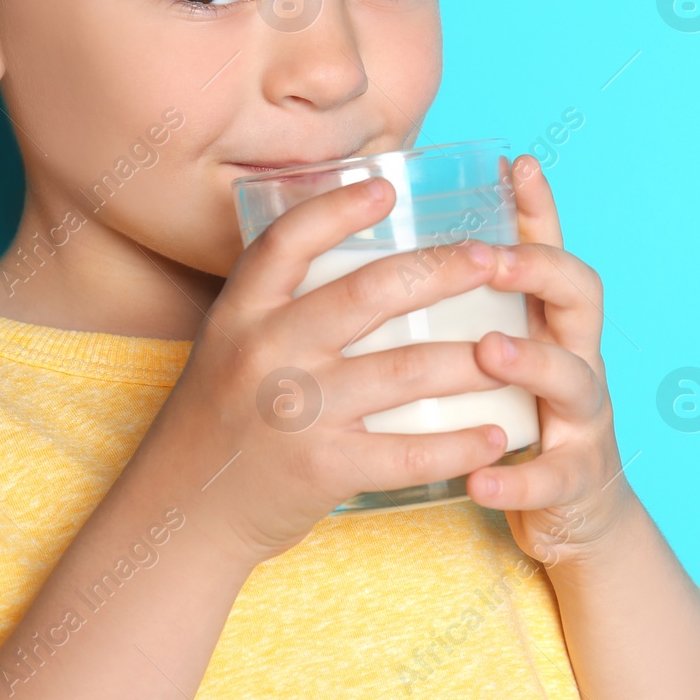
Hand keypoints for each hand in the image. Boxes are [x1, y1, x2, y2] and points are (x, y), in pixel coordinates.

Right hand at [173, 177, 512, 564]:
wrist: (185, 511)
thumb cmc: (222, 417)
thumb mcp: (230, 344)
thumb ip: (281, 304)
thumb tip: (357, 248)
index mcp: (241, 312)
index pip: (288, 242)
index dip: (339, 209)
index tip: (388, 188)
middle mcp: (266, 352)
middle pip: (368, 293)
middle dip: (442, 271)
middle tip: (491, 258)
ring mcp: (296, 411)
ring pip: (406, 368)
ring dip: (472, 359)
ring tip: (515, 349)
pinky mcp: (322, 468)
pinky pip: (408, 451)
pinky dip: (459, 443)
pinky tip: (495, 434)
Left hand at [464, 155, 635, 567]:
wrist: (577, 517)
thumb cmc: (520, 423)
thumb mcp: (501, 360)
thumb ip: (464, 314)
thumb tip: (387, 258)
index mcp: (550, 326)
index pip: (550, 252)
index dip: (538, 210)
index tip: (514, 165)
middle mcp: (577, 360)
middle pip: (579, 297)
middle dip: (538, 270)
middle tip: (491, 259)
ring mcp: (583, 421)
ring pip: (574, 380)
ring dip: (533, 362)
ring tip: (490, 352)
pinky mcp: (576, 482)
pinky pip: (552, 478)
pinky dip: (517, 479)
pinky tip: (479, 477)